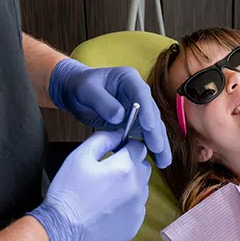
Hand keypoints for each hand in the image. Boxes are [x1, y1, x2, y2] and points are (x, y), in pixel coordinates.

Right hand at [28, 129, 151, 240]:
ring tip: (106, 192)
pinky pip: (137, 208)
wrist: (62, 232)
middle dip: (130, 165)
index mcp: (125, 167)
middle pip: (143, 166)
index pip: (139, 147)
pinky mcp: (134, 225)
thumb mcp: (79, 156)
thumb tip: (119, 134)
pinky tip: (107, 208)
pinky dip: (127, 205)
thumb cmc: (68, 192)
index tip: (115, 152)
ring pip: (142, 188)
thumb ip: (103, 139)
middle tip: (108, 172)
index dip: (126, 146)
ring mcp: (137, 209)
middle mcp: (137, 187)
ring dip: (130, 185)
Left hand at [47, 59, 170, 167]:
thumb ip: (102, 102)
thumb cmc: (80, 86)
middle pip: (152, 113)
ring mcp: (139, 108)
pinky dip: (151, 147)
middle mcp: (138, 93)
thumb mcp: (86, 90)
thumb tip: (119, 117)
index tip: (149, 127)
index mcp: (129, 79)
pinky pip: (146, 135)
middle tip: (158, 149)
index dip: (147, 111)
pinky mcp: (135, 121)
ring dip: (159, 143)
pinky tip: (157, 161)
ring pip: (153, 126)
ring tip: (164, 161)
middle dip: (156, 132)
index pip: (141, 95)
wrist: (76, 92)